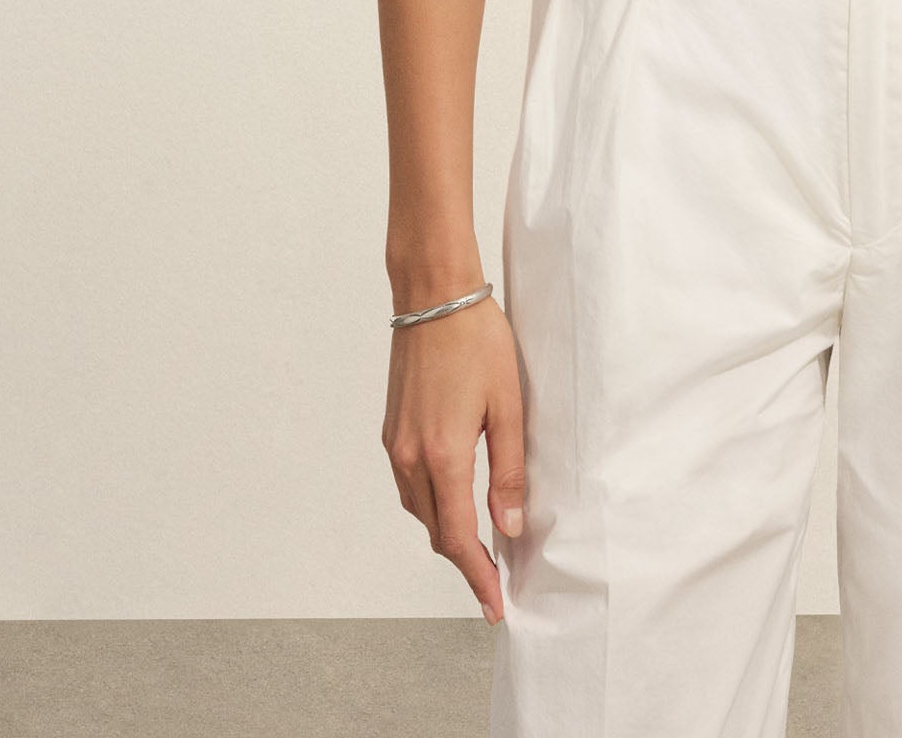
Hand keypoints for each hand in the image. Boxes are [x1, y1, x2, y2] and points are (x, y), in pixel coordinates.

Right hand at [382, 297, 526, 624]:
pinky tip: (454, 499)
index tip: (494, 604)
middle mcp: (410, 457)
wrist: (433, 296)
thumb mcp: (508, 406)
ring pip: (420, 510)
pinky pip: (410, 484)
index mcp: (443, 455)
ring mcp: (395, 444)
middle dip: (464, 559)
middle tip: (495, 580)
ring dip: (447, 531)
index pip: (458, 537)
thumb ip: (509, 472)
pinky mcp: (391, 430)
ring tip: (480, 545)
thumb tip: (510, 528)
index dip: (477, 576)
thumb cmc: (477, 341)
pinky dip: (432, 503)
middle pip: (436, 530)